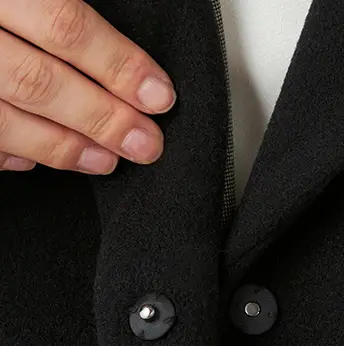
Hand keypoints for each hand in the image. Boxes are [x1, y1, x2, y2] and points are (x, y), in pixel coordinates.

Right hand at [0, 0, 175, 173]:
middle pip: (39, 82)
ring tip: (106, 160)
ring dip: (62, 147)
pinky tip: (36, 159)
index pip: (64, 27)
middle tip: (144, 143)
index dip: (118, 64)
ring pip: (6, 121)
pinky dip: (9, 153)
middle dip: (102, 119)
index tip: (157, 94)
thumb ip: (55, 6)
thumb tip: (112, 46)